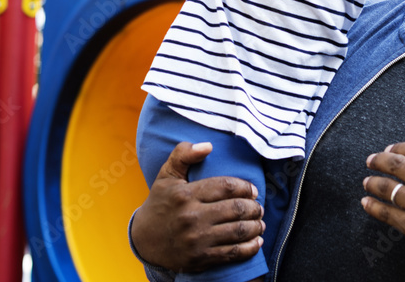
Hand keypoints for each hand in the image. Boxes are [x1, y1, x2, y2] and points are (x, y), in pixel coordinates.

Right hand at [131, 142, 264, 272]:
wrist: (144, 239)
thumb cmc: (160, 203)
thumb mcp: (167, 175)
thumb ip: (183, 154)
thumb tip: (208, 145)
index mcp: (185, 195)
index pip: (226, 187)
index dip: (245, 187)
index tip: (253, 190)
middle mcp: (191, 217)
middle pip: (235, 209)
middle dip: (254, 208)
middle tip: (258, 207)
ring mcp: (196, 240)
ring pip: (237, 231)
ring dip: (255, 226)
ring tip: (259, 222)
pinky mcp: (200, 258)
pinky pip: (232, 253)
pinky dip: (249, 247)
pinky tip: (256, 241)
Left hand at [361, 131, 404, 276]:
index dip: (398, 147)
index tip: (388, 149)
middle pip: (398, 165)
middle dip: (379, 160)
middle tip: (371, 160)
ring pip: (389, 188)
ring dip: (373, 183)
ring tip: (367, 182)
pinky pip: (387, 213)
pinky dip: (372, 206)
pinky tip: (366, 202)